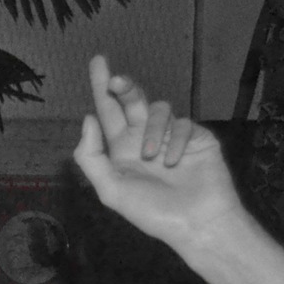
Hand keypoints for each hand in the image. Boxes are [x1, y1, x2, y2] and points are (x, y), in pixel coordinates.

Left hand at [72, 56, 244, 253]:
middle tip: (115, 81)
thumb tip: (87, 119)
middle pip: (132, 99)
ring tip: (153, 159)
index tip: (98, 61)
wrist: (196, 222)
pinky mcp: (196, 136)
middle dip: (123, 86)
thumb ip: (93, 157)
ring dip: (152, 131)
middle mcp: (144, 139)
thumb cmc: (151, 213)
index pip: (108, 112)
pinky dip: (176, 143)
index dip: (102, 86)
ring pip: (158, 109)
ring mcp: (171, 136)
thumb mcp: (111, 190)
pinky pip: (183, 124)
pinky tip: (175, 163)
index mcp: (121, 151)